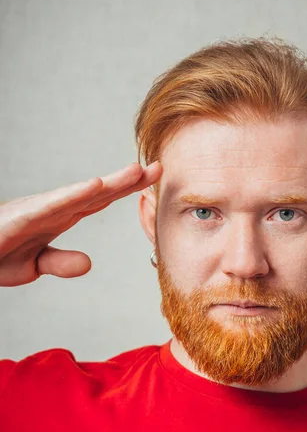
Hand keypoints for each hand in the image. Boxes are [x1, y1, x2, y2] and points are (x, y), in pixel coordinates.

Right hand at [0, 161, 162, 286]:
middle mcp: (54, 208)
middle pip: (99, 192)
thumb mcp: (33, 264)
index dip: (127, 189)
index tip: (154, 179)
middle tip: (160, 166)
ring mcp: (38, 210)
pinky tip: (97, 185)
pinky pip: (52, 205)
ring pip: (81, 193)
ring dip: (110, 182)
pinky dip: (75, 195)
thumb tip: (89, 263)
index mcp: (60, 217)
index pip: (101, 200)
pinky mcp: (21, 217)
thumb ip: (61, 262)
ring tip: (138, 171)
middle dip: (130, 180)